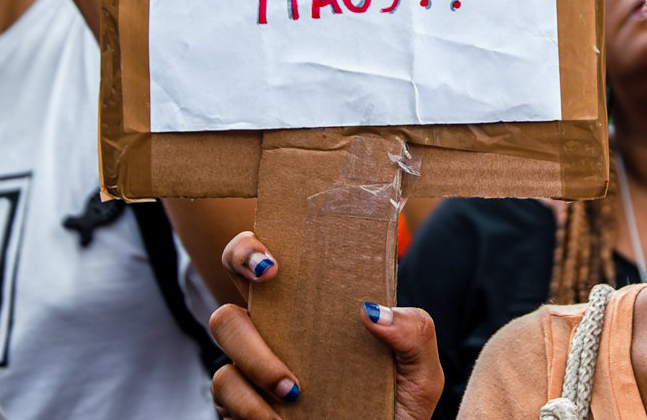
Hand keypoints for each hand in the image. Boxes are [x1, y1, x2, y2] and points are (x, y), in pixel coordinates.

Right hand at [209, 232, 442, 419]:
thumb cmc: (397, 408)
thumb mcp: (421, 372)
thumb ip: (414, 333)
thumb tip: (373, 310)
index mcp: (318, 308)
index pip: (278, 258)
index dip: (259, 244)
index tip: (274, 259)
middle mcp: (280, 327)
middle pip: (239, 267)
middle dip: (241, 264)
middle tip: (270, 278)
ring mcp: (254, 363)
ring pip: (225, 326)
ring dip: (256, 356)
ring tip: (293, 391)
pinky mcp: (241, 402)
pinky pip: (225, 388)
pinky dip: (250, 405)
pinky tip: (281, 419)